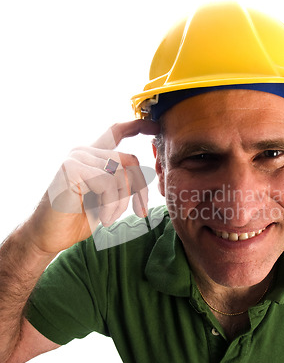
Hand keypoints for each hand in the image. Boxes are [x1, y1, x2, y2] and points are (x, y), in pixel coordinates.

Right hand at [24, 120, 158, 254]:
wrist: (48, 236)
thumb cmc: (77, 219)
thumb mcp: (107, 198)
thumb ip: (122, 182)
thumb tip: (145, 174)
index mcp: (92, 156)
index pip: (116, 132)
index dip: (137, 126)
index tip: (155, 127)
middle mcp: (84, 152)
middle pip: (129, 160)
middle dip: (139, 189)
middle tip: (139, 212)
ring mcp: (76, 157)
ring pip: (120, 173)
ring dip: (121, 202)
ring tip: (110, 218)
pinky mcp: (71, 168)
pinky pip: (108, 182)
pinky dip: (111, 204)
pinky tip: (102, 218)